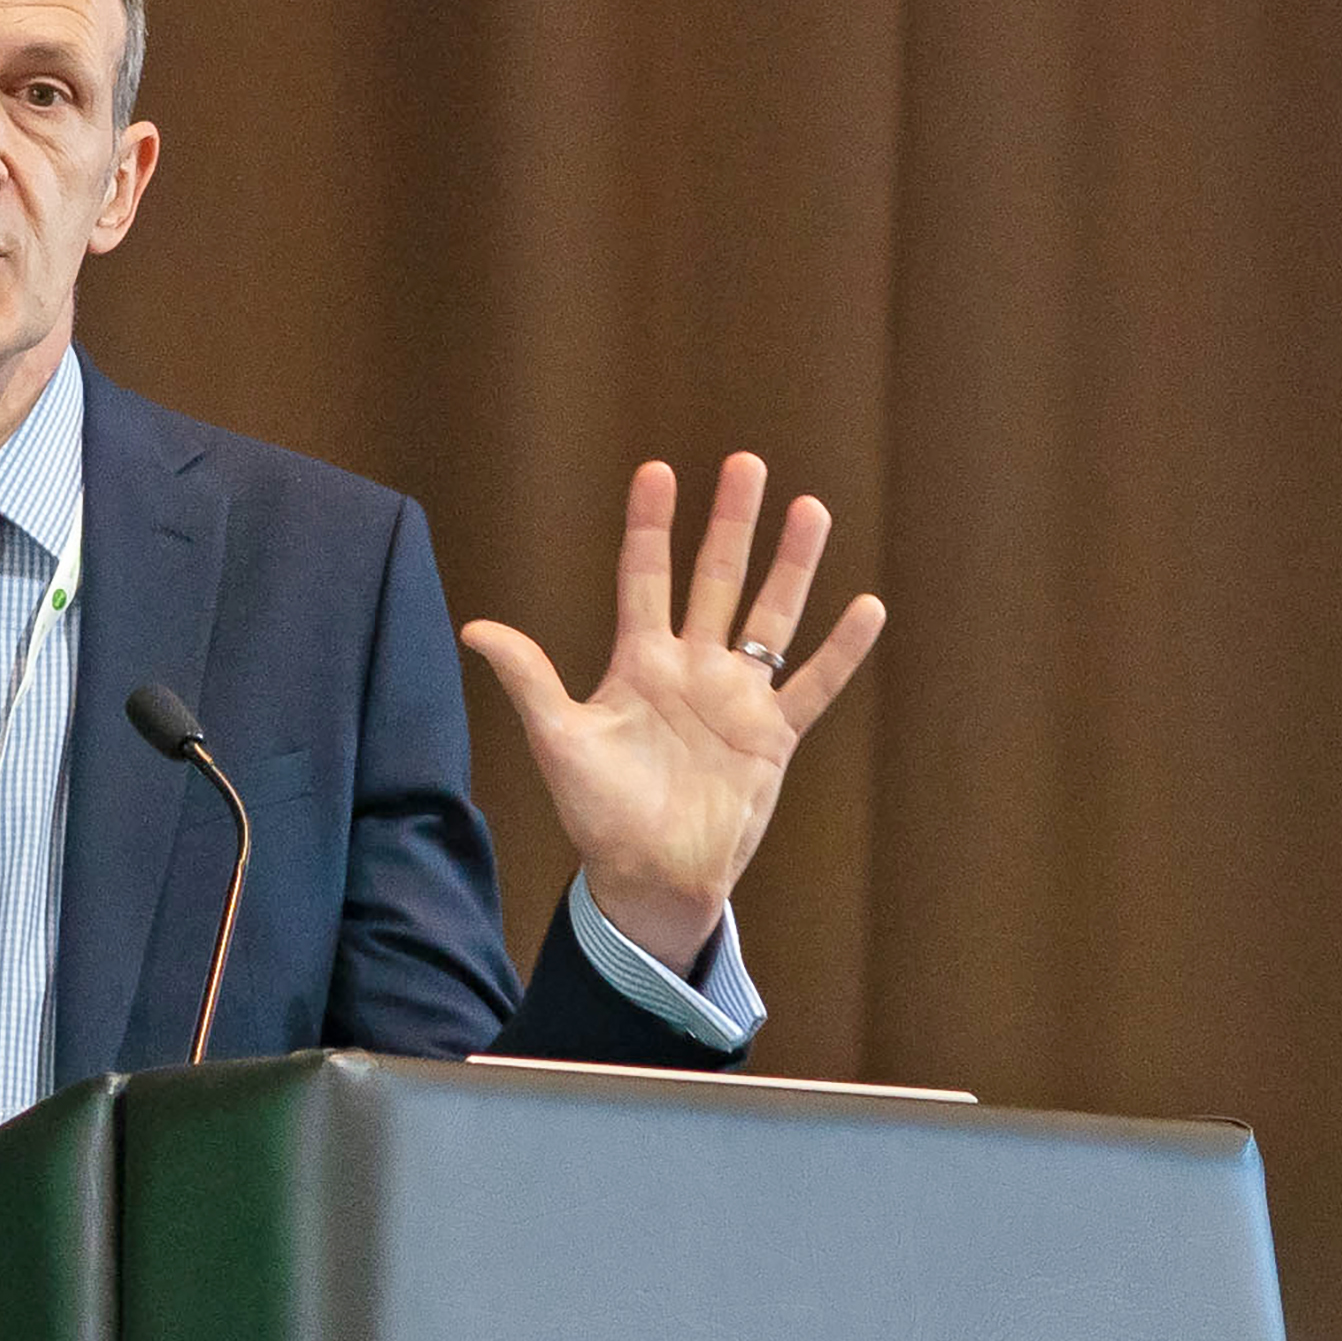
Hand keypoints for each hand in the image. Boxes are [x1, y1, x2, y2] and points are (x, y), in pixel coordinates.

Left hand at [459, 453, 884, 965]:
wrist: (649, 877)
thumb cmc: (599, 814)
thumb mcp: (560, 742)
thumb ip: (530, 681)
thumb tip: (474, 629)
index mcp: (640, 664)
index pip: (645, 578)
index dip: (651, 526)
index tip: (658, 471)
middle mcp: (692, 669)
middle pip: (716, 580)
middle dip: (731, 523)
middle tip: (746, 462)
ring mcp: (736, 699)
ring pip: (771, 617)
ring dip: (791, 566)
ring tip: (810, 510)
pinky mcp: (773, 737)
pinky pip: (813, 685)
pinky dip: (841, 651)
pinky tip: (867, 608)